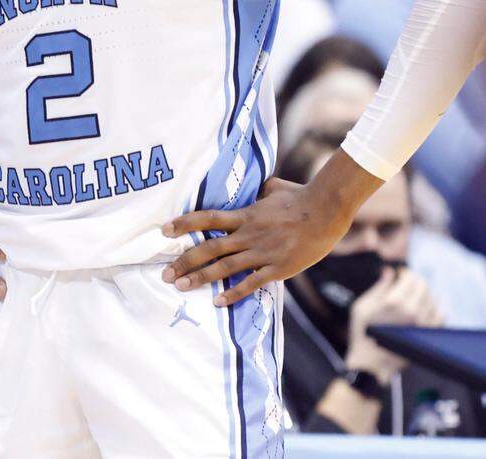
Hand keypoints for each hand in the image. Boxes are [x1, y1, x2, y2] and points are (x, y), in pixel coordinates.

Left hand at [160, 176, 355, 306]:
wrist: (326, 210)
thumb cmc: (300, 196)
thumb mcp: (272, 188)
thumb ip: (257, 191)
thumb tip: (252, 187)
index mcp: (245, 215)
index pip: (207, 218)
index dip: (184, 224)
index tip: (164, 230)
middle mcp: (248, 234)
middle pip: (209, 248)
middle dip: (184, 261)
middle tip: (165, 273)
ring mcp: (262, 252)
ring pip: (224, 268)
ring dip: (201, 278)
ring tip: (180, 287)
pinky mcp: (277, 268)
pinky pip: (251, 283)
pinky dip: (233, 293)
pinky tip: (218, 302)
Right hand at [346, 267, 442, 383]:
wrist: (372, 360)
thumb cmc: (363, 331)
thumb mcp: (362, 305)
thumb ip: (379, 286)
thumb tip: (389, 272)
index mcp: (394, 301)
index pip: (410, 277)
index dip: (405, 273)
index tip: (399, 274)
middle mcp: (412, 311)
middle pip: (423, 286)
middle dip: (414, 281)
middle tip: (406, 283)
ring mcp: (422, 323)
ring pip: (432, 298)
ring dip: (423, 294)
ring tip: (413, 296)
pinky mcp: (427, 334)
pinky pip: (440, 315)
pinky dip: (435, 308)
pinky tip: (425, 308)